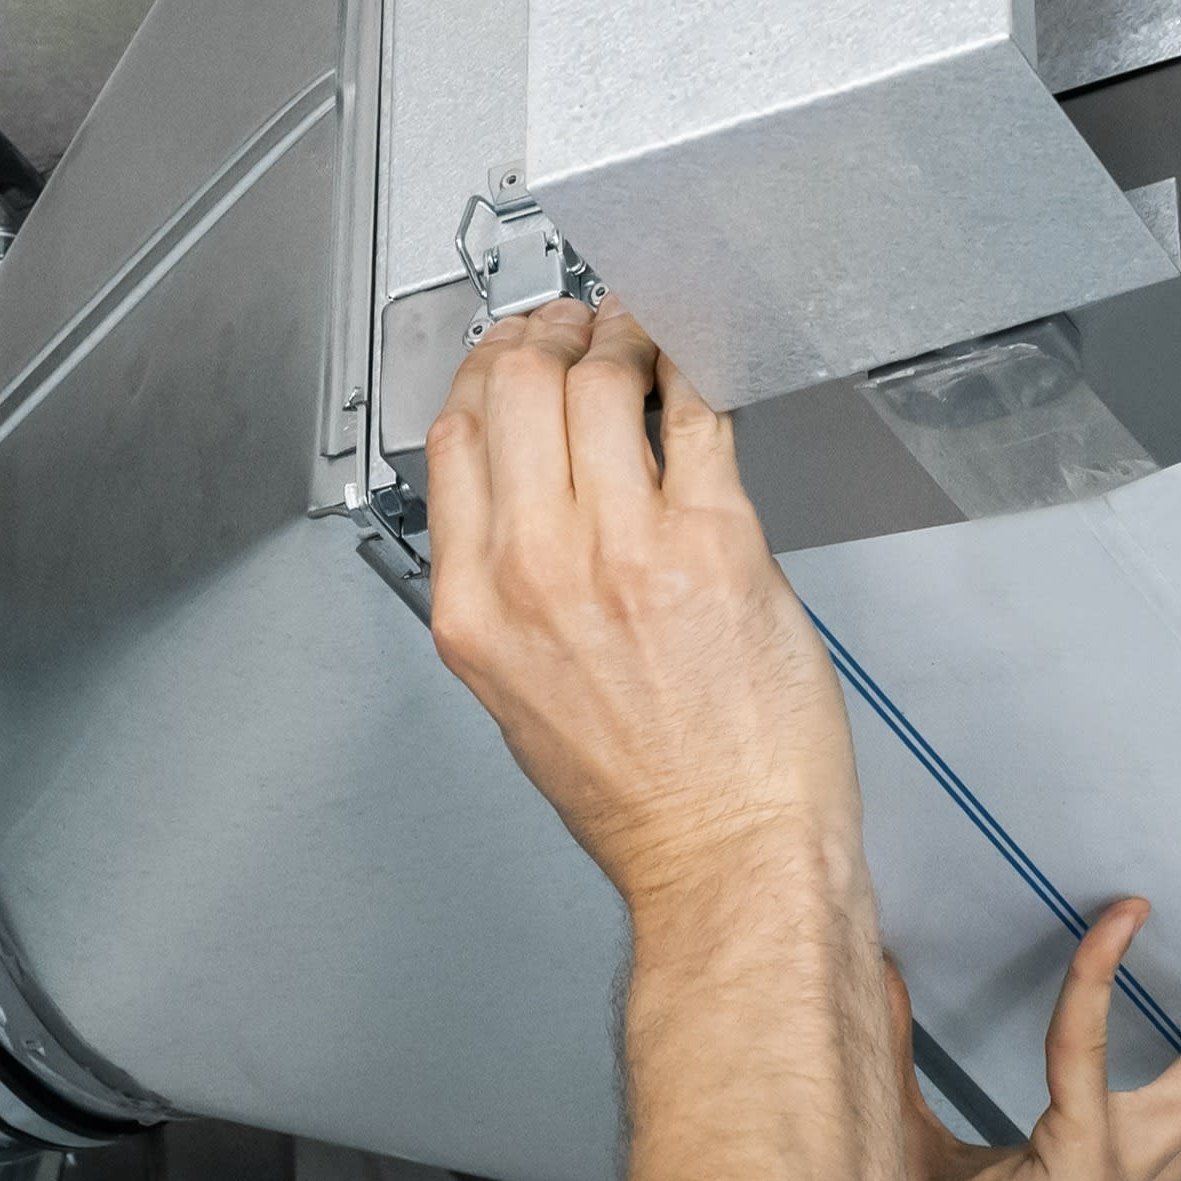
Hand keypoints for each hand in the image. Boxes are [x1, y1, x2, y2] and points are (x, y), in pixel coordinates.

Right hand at [419, 300, 860, 905]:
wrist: (726, 855)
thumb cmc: (642, 799)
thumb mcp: (519, 698)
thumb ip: (507, 596)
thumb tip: (524, 507)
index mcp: (476, 610)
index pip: (453, 440)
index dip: (482, 374)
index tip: (509, 356)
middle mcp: (538, 571)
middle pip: (513, 388)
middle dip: (546, 335)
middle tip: (577, 326)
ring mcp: (625, 550)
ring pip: (601, 384)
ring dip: (623, 340)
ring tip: (641, 340)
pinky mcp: (716, 542)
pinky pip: (698, 416)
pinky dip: (694, 371)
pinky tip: (696, 366)